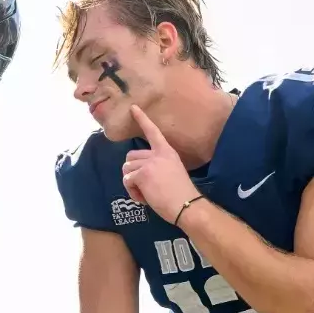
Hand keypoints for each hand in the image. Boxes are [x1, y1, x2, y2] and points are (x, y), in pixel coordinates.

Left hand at [120, 107, 200, 222]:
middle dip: (131, 172)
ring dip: (132, 185)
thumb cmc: (182, 194)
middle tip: (143, 186)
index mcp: (167, 152)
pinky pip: (127, 182)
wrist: (186, 204)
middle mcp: (157, 154)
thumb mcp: (173, 172)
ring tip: (146, 194)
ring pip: (126, 170)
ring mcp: (149, 163)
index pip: (153, 132)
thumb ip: (158, 167)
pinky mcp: (142, 174)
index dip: (142, 119)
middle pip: (130, 157)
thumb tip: (140, 173)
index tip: (132, 108)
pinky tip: (144, 199)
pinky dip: (133, 193)